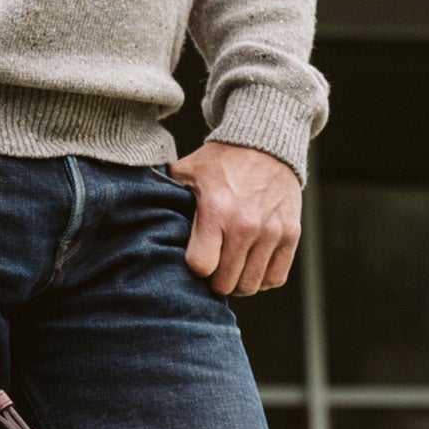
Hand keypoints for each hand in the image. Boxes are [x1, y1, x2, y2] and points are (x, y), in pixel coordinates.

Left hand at [169, 142, 301, 296]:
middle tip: (213, 266)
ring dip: (238, 283)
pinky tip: (252, 265)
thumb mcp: (187, 172)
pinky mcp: (291, 234)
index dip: (196, 268)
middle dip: (215, 280)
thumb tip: (137, 212)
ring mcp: (271, 231)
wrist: (266, 142)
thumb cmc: (221, 162)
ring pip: (250, 285)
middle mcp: (245, 224)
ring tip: (232, 267)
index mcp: (216, 211)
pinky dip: (262, 279)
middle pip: (225, 283)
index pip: (201, 267)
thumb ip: (166, 196)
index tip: (197, 258)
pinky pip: (275, 278)